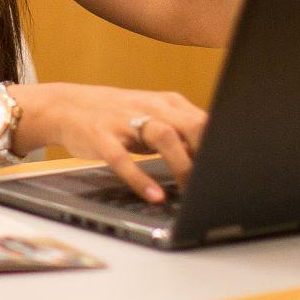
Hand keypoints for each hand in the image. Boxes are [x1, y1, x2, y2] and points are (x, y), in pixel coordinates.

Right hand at [11, 82, 205, 202]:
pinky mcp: (101, 136)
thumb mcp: (153, 116)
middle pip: (190, 124)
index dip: (222, 145)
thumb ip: (182, 131)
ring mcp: (124, 120)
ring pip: (163, 136)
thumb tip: (219, 155)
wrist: (66, 105)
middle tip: (215, 181)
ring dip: (181, 164)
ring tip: (192, 191)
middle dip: (207, 152)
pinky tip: (154, 196)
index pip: (205, 121)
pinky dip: (140, 178)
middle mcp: (149, 107)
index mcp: (167, 103)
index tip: (233, 169)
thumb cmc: (118, 116)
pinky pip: (123, 158)